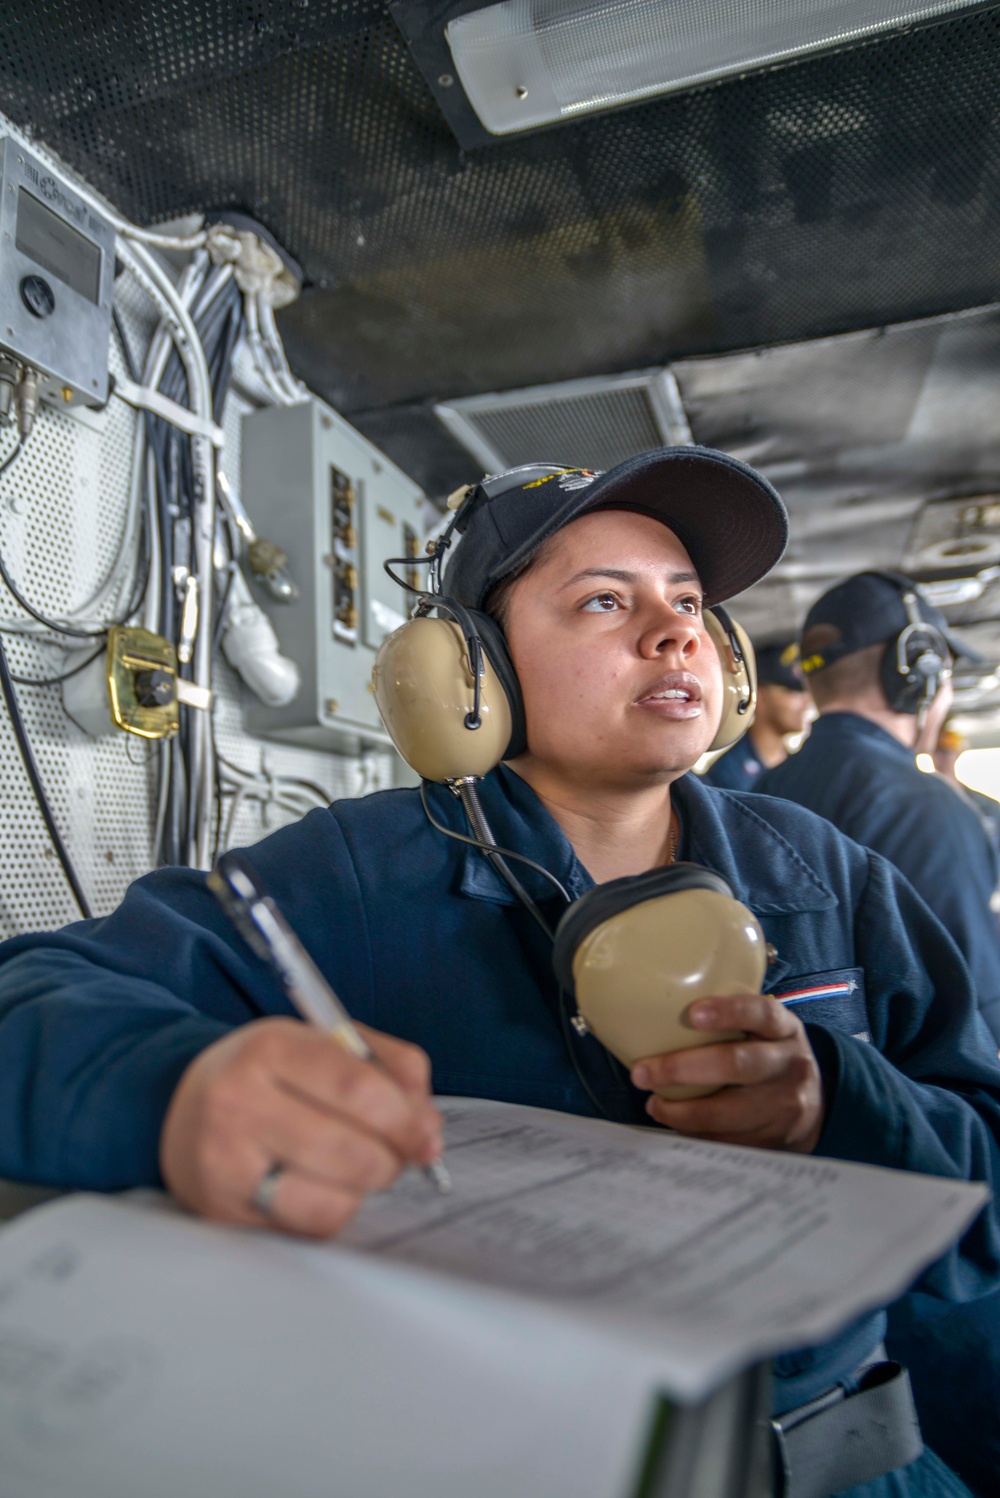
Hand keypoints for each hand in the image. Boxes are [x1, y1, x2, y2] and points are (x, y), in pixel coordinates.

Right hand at [160, 1018, 442, 1236]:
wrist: (181, 1107)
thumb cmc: (269, 1075)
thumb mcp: (323, 1042)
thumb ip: (388, 1066)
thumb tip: (427, 1122)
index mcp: (271, 1047)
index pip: (358, 1089)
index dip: (406, 1118)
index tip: (427, 1134)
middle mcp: (240, 1102)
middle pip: (351, 1150)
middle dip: (394, 1159)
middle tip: (400, 1154)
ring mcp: (227, 1161)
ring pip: (334, 1200)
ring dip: (365, 1189)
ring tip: (361, 1168)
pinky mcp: (226, 1210)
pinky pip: (309, 1226)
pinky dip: (335, 1211)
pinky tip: (327, 1187)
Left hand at [630, 994, 823, 1152]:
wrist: (814, 1106)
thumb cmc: (770, 1056)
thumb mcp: (764, 1030)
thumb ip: (732, 1020)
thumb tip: (658, 1013)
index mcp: (784, 1029)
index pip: (762, 1013)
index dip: (728, 1012)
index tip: (693, 1013)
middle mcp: (789, 1065)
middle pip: (736, 1065)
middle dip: (681, 1069)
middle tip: (642, 1073)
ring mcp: (784, 1105)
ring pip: (727, 1112)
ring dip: (681, 1110)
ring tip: (653, 1104)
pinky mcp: (774, 1139)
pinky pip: (727, 1139)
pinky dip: (696, 1133)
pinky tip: (676, 1123)